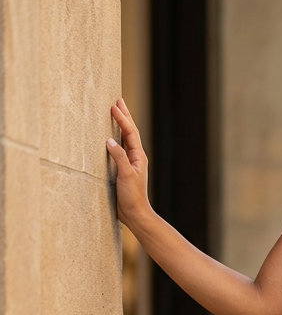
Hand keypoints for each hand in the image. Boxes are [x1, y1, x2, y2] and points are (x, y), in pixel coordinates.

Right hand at [106, 98, 151, 229]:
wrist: (135, 214)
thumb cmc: (132, 196)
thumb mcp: (125, 175)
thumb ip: (119, 157)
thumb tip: (109, 140)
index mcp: (138, 156)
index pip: (130, 132)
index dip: (122, 118)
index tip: (114, 105)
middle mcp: (135, 157)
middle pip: (130, 132)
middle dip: (124, 116)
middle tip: (118, 100)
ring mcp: (130, 163)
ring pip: (125, 139)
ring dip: (120, 125)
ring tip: (116, 113)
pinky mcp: (123, 170)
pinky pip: (120, 149)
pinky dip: (116, 138)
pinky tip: (110, 137)